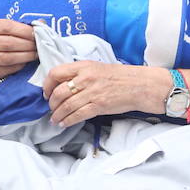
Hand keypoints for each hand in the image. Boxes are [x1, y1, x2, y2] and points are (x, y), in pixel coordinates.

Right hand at [0, 19, 36, 84]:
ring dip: (26, 56)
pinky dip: (20, 65)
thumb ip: (23, 27)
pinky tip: (26, 62)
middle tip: (38, 46)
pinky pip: (7, 69)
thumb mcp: (8, 31)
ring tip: (36, 54)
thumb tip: (42, 23)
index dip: (25, 31)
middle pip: (9, 43)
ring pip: (8, 57)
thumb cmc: (1, 42)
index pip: (7, 27)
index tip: (36, 35)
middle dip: (28, 45)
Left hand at [42, 61, 169, 126]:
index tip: (47, 92)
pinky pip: (77, 115)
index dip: (47, 85)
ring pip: (66, 106)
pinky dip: (68, 121)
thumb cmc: (122, 77)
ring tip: (55, 119)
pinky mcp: (99, 105)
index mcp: (85, 66)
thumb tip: (64, 86)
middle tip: (52, 108)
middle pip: (58, 92)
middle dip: (52, 103)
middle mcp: (86, 78)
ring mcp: (93, 92)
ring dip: (57, 115)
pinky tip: (65, 123)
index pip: (56, 73)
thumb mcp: (99, 68)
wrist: (142, 85)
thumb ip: (81, 74)